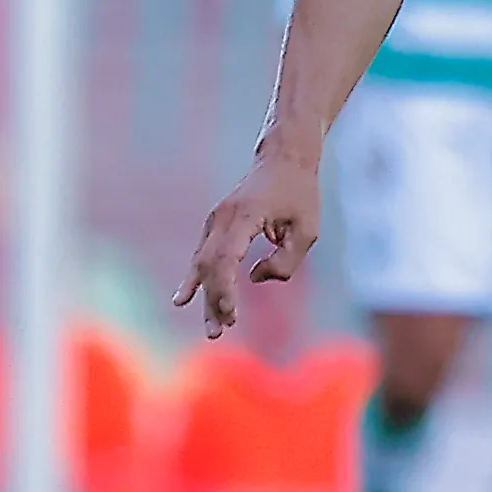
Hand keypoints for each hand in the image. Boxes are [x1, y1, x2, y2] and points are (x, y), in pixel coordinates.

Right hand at [174, 147, 324, 337]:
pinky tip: (184, 300)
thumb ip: (285, 260)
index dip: (224, 289)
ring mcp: (216, 221)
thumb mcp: (307, 230)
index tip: (231, 314)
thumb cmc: (300, 194)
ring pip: (203, 264)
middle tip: (219, 332)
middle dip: (213, 301)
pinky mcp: (217, 225)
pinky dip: (198, 280)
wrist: (284, 159)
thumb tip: (254, 278)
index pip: (225, 258)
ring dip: (205, 296)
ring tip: (212, 328)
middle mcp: (223, 219)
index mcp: (244, 216)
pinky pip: (203, 256)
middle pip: (209, 266)